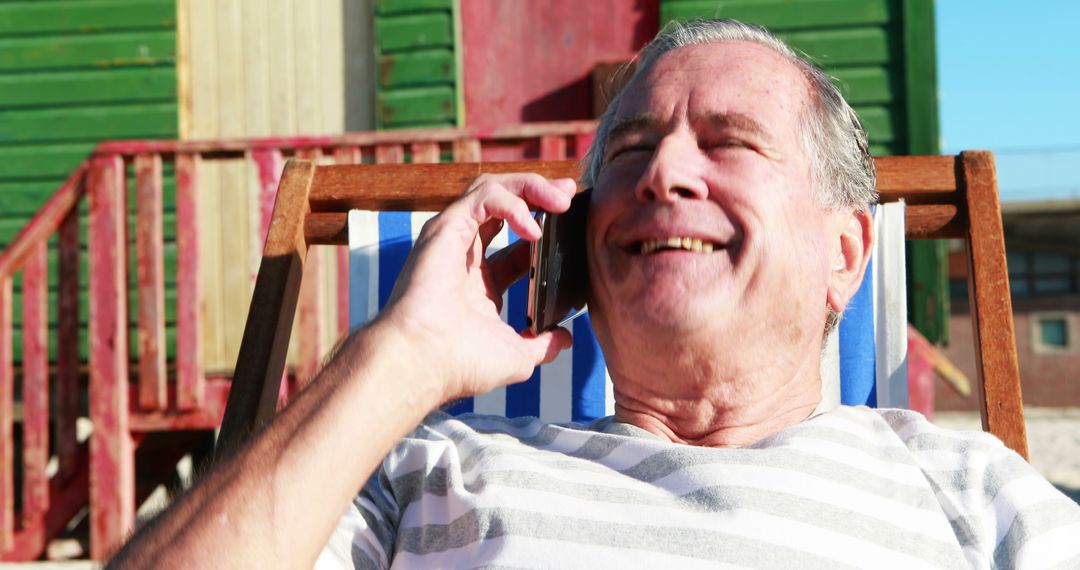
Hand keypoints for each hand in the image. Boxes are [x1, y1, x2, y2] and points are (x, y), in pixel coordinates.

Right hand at [378, 173, 577, 403]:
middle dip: (540, 192)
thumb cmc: (460, 363)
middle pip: (505, 204)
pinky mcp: (446, 228)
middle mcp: (466, 255)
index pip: (518, 242)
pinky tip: (534, 229)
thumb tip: (565, 338)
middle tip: (571, 192)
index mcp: (481, 281)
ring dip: (531, 186)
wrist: (426, 363)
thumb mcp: (516, 355)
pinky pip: (483, 197)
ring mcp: (454, 238)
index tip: (575, 223)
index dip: (546, 227)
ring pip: (492, 188)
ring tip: (561, 198)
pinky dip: (513, 204)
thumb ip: (542, 343)